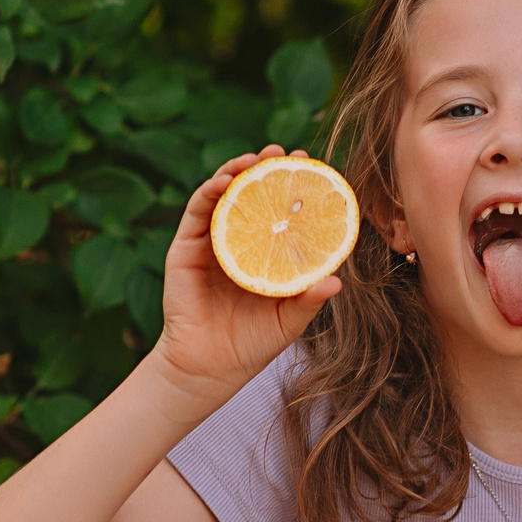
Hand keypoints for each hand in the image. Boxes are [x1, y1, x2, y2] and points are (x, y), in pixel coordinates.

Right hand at [150, 145, 343, 409]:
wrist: (210, 369)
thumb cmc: (252, 343)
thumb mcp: (289, 320)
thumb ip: (310, 299)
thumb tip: (337, 281)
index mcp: (264, 251)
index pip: (279, 209)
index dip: (293, 186)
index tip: (312, 166)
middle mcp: (238, 240)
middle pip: (251, 193)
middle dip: (265, 168)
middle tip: (283, 153)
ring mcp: (210, 242)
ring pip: (222, 195)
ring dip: (236, 170)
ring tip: (254, 160)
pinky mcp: (184, 250)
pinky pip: (196, 213)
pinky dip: (208, 192)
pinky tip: (223, 182)